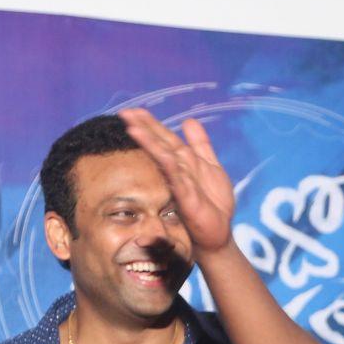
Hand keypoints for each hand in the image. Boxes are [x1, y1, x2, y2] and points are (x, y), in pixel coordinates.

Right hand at [118, 107, 235, 254]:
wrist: (219, 233)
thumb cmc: (213, 203)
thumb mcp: (210, 167)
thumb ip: (200, 144)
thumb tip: (188, 121)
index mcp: (183, 162)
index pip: (165, 138)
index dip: (151, 124)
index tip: (133, 111)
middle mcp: (178, 171)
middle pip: (160, 145)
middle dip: (144, 128)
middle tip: (125, 113)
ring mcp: (181, 183)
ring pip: (164, 158)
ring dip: (150, 143)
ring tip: (133, 127)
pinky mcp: (187, 198)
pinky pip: (177, 178)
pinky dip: (169, 164)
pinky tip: (160, 152)